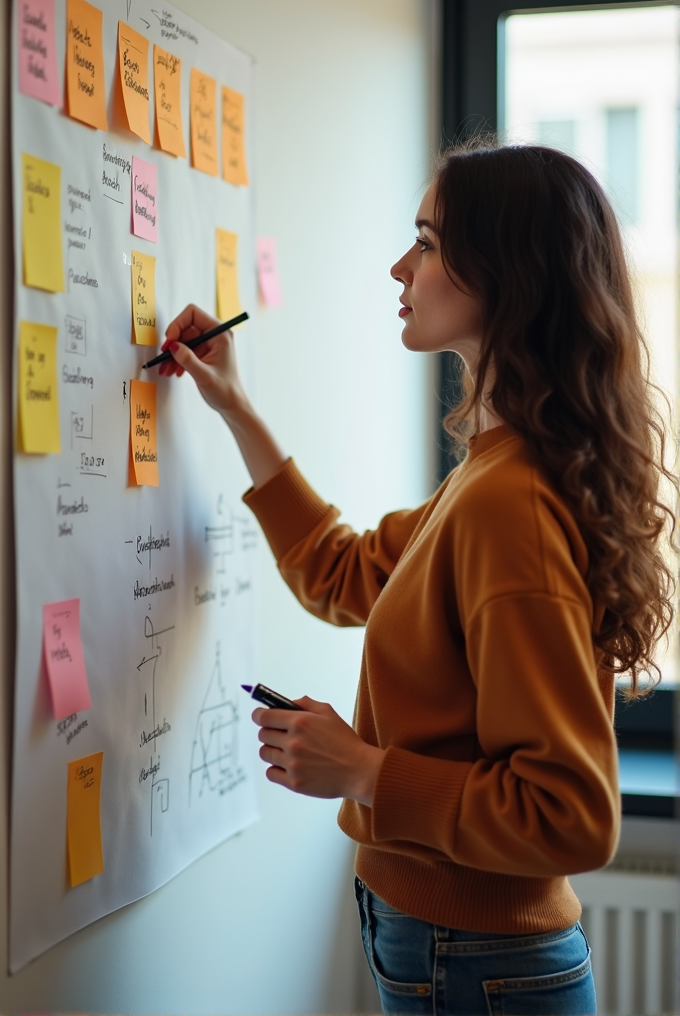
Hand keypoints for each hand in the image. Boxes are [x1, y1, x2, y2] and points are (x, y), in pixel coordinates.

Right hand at [159, 303, 247, 418]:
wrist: (231, 405)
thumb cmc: (225, 390)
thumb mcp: (204, 375)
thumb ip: (187, 359)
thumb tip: (172, 346)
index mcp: (219, 334)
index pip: (193, 314)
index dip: (177, 324)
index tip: (170, 341)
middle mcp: (214, 335)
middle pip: (185, 327)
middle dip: (173, 342)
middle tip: (164, 357)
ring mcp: (208, 344)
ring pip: (183, 340)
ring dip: (172, 354)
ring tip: (166, 370)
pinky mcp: (203, 353)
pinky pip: (185, 350)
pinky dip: (177, 359)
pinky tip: (174, 372)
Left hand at [253, 696, 384, 805]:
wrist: (359, 771)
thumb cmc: (345, 742)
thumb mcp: (329, 714)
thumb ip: (306, 704)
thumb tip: (288, 703)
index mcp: (300, 722)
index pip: (264, 716)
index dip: (259, 715)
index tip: (260, 716)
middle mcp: (293, 742)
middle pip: (262, 735)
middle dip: (268, 732)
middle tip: (279, 735)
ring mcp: (292, 764)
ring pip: (265, 753)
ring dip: (272, 750)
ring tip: (286, 751)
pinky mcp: (294, 783)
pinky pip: (270, 773)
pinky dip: (276, 769)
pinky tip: (287, 766)